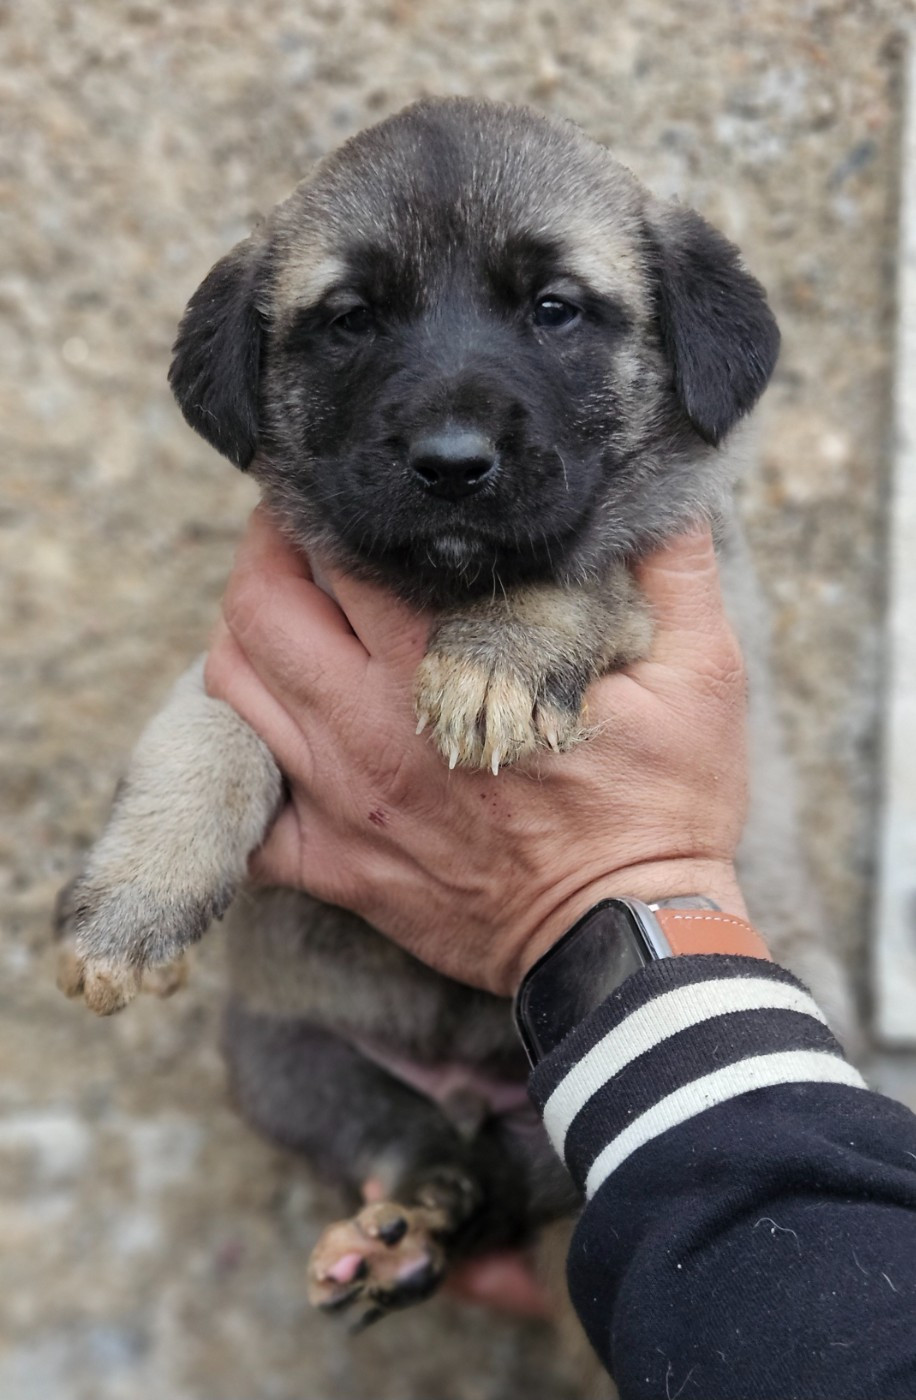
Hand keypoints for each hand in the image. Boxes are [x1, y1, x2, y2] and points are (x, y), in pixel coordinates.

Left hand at [205, 509, 748, 996]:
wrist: (628, 942)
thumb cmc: (663, 810)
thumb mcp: (700, 676)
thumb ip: (673, 570)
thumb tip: (666, 492)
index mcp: (443, 674)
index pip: (340, 561)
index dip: (324, 511)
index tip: (336, 491)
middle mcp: (369, 734)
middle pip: (257, 617)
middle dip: (264, 559)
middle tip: (296, 540)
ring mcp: (344, 807)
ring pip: (232, 698)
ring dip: (242, 645)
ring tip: (283, 621)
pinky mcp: (339, 869)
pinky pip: (247, 815)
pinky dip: (243, 767)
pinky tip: (276, 737)